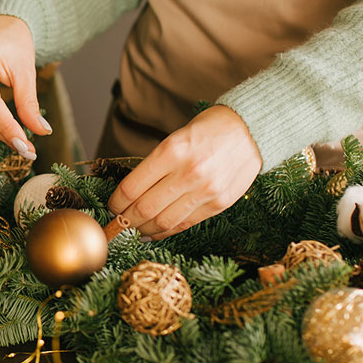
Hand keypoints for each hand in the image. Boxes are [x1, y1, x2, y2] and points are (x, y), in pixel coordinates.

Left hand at [107, 105, 262, 239]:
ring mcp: (206, 191)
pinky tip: (154, 231)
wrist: (251, 131)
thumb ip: (156, 165)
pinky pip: (185, 225)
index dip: (116, 202)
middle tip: (117, 223)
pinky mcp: (219, 204)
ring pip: (164, 222)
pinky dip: (165, 231)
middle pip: (145, 209)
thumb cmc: (208, 130)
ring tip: (133, 230)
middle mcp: (188, 173)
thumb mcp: (176, 138)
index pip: (132, 187)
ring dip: (143, 229)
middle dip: (125, 220)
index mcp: (172, 151)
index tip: (111, 206)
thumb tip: (130, 193)